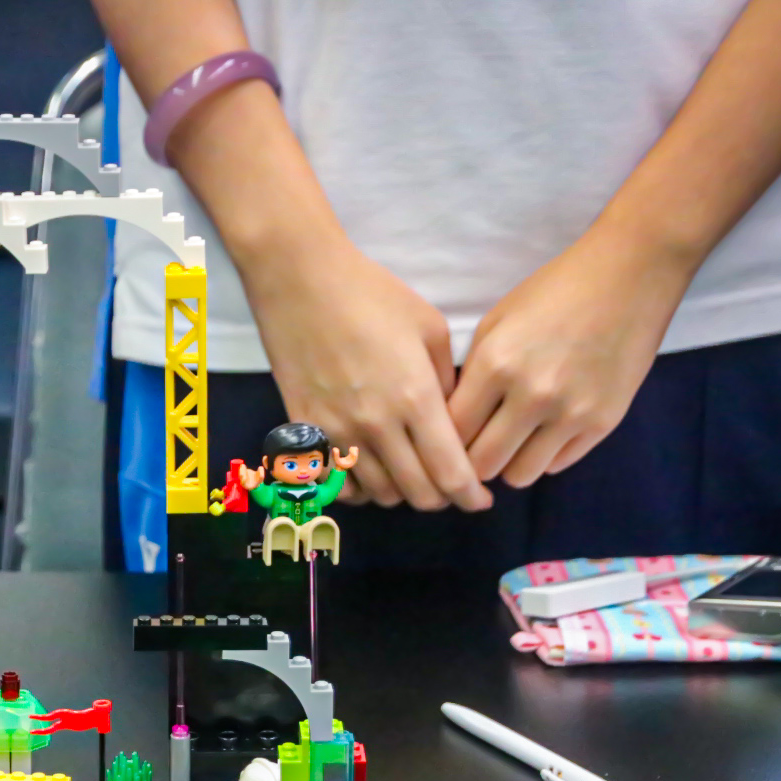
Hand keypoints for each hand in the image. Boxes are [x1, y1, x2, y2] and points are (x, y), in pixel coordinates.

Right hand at [238, 233, 490, 510]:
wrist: (300, 281)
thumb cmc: (371, 294)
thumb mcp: (430, 327)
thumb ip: (447, 381)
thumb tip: (450, 416)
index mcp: (415, 398)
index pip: (449, 473)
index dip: (470, 496)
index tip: (479, 500)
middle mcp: (377, 426)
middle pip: (417, 494)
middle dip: (441, 498)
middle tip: (448, 485)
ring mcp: (336, 431)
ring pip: (379, 494)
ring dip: (402, 491)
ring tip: (410, 473)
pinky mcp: (306, 429)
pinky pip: (338, 483)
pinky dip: (360, 488)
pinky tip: (369, 470)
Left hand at [453, 229, 690, 487]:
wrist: (630, 275)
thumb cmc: (554, 292)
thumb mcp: (497, 322)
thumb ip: (472, 375)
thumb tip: (453, 423)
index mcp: (496, 365)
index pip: (452, 433)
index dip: (443, 441)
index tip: (445, 439)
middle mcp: (532, 395)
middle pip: (483, 464)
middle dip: (473, 461)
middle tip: (476, 447)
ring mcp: (571, 413)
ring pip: (520, 475)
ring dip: (509, 463)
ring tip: (511, 441)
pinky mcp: (604, 423)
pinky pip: (557, 465)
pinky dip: (544, 455)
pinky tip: (545, 430)